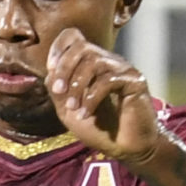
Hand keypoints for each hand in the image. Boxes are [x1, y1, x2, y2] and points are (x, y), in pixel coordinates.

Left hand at [47, 28, 160, 164]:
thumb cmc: (98, 129)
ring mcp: (122, 69)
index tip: (50, 71)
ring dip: (77, 86)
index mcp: (91, 64)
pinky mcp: (135, 81)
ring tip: (73, 108)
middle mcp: (107, 61)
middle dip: (64, 68)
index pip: (74, 37)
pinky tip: (87, 114)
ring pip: (94, 61)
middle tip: (59, 91)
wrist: (125, 149)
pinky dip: (92, 98)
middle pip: (82, 46)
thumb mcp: (67, 110)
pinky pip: (108, 80)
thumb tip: (50, 71)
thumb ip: (58, 90)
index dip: (58, 48)